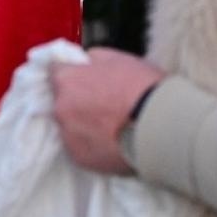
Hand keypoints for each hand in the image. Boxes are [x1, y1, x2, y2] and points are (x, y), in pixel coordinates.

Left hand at [51, 48, 165, 174]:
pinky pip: (80, 148)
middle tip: (103, 105)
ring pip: (69, 126)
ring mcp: (68, 135)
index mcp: (67, 80)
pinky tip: (111, 143)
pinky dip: (91, 145)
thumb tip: (85, 61)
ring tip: (109, 127)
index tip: (81, 79)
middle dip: (76, 101)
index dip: (70, 74)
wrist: (161, 125)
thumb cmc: (143, 86)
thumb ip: (94, 58)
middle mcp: (60, 108)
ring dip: (82, 125)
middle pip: (61, 101)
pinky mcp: (78, 158)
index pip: (55, 71)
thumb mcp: (119, 58)